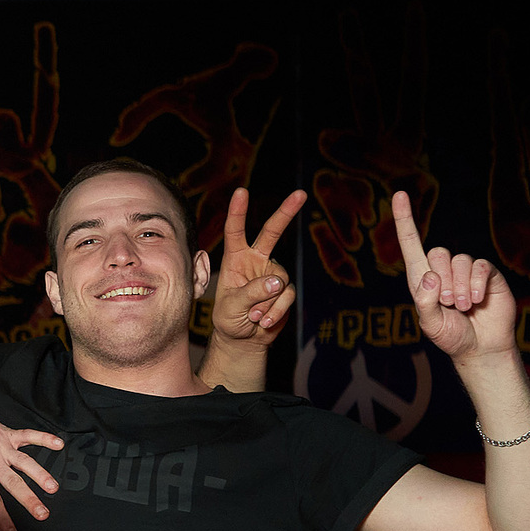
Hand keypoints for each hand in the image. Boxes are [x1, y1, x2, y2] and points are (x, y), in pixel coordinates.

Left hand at [0, 364, 63, 530]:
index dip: (3, 519)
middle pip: (14, 484)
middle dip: (30, 501)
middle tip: (43, 514)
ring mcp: (1, 447)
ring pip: (25, 463)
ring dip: (41, 475)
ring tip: (53, 488)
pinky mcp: (5, 434)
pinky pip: (28, 436)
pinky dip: (44, 438)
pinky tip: (58, 443)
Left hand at [212, 187, 302, 348]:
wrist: (243, 339)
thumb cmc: (229, 319)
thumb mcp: (230, 308)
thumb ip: (250, 293)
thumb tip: (277, 281)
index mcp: (235, 258)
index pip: (235, 231)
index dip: (238, 212)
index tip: (241, 191)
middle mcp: (256, 260)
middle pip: (272, 233)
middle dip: (286, 212)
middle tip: (300, 194)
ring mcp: (273, 273)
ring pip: (279, 281)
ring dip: (265, 304)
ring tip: (252, 317)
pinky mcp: (285, 290)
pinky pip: (286, 297)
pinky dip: (275, 312)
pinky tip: (264, 322)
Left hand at [393, 190, 516, 364]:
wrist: (481, 346)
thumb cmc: (451, 335)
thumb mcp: (430, 324)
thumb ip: (425, 302)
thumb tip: (430, 276)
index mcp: (422, 278)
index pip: (411, 244)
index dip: (405, 219)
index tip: (400, 194)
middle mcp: (443, 270)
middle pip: (438, 253)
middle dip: (443, 281)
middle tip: (450, 303)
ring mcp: (466, 270)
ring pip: (460, 261)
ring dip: (461, 287)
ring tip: (464, 306)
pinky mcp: (488, 274)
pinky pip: (480, 266)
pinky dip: (477, 283)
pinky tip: (478, 300)